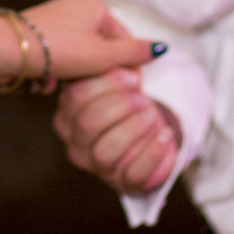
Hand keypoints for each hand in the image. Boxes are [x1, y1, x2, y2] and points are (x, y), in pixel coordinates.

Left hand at [20, 0, 163, 80]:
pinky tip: (49, 82)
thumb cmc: (57, 50)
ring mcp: (55, 19)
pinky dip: (59, 70)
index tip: (126, 91)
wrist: (6, 50)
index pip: (125, 40)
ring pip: (80, 55)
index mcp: (96, 6)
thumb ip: (133, 53)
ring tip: (67, 85)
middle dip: (97, 72)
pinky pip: (60, 56)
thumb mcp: (102, 55)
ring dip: (78, 74)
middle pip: (101, 48)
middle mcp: (76, 7)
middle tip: (91, 89)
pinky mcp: (38, 33)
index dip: (128, 67)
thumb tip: (162, 48)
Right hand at [53, 67, 181, 195]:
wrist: (146, 137)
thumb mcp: (118, 83)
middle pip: (88, 123)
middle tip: (142, 96)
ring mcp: (96, 167)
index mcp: (67, 115)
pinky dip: (153, 152)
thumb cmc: (126, 106)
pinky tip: (165, 134)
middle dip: (120, 104)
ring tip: (153, 114)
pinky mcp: (122, 182)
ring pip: (105, 151)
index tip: (133, 75)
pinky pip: (134, 173)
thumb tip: (131, 51)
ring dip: (133, 128)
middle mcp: (74, 143)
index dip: (106, 83)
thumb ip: (115, 66)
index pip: (76, 96)